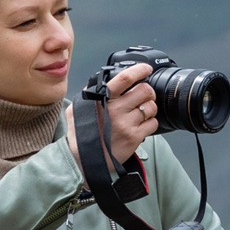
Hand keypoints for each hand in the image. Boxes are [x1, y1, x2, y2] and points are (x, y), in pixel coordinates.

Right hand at [65, 61, 157, 178]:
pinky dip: (150, 123)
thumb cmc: (80, 136)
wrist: (83, 161)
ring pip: (151, 107)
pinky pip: (152, 123)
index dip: (139, 70)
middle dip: (148, 91)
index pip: (125, 78)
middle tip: (144, 96)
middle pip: (145, 90)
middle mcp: (115, 110)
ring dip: (149, 108)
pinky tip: (140, 126)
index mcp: (102, 99)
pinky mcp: (134, 137)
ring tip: (141, 113)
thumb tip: (98, 83)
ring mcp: (126, 124)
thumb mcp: (76, 110)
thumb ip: (88, 95)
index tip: (146, 69)